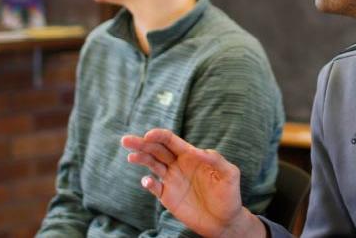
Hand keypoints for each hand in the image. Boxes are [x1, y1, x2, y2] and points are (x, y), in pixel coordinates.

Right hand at [121, 128, 262, 237]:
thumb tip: (198, 152)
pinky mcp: (167, 196)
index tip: (148, 135)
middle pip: (156, 149)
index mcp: (191, 155)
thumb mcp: (230, 174)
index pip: (170, 141)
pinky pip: (154, 186)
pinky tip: (148, 181)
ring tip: (131, 157)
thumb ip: (216, 160)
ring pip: (151, 164)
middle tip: (126, 140)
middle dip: (141, 143)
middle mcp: (178, 165)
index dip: (158, 136)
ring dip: (140, 159)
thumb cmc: (229, 195)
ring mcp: (171, 180)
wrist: (224, 221)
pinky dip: (148, 183)